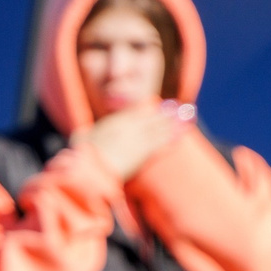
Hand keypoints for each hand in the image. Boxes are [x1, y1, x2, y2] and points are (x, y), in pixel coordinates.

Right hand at [74, 103, 188, 182]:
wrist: (88, 167)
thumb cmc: (82, 157)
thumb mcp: (82, 140)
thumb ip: (88, 136)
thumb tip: (83, 136)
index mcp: (111, 123)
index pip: (134, 113)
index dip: (148, 109)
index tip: (157, 104)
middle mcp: (125, 127)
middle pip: (150, 118)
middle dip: (166, 113)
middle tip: (182, 108)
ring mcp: (134, 139)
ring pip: (158, 127)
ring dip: (174, 122)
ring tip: (188, 116)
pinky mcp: (140, 152)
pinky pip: (159, 143)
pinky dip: (170, 138)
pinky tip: (180, 136)